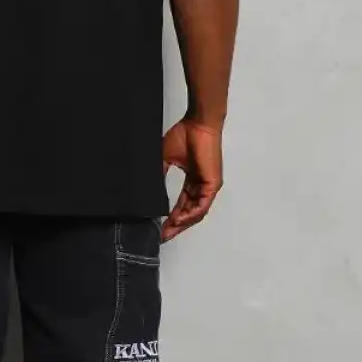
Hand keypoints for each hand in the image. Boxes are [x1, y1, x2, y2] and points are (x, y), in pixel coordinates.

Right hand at [161, 118, 223, 241]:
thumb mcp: (165, 159)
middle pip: (189, 213)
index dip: (171, 217)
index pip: (182, 204)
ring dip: (182, 224)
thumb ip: (160, 174)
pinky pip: (202, 206)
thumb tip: (148, 190)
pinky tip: (178, 220)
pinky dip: (190, 215)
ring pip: (196, 213)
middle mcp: (201, 186)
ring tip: (167, 231)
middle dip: (175, 226)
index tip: (158, 227)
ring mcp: (208, 186)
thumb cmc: (184, 136)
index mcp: (192, 180)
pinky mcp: (212, 184)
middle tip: (162, 236)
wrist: (198, 124)